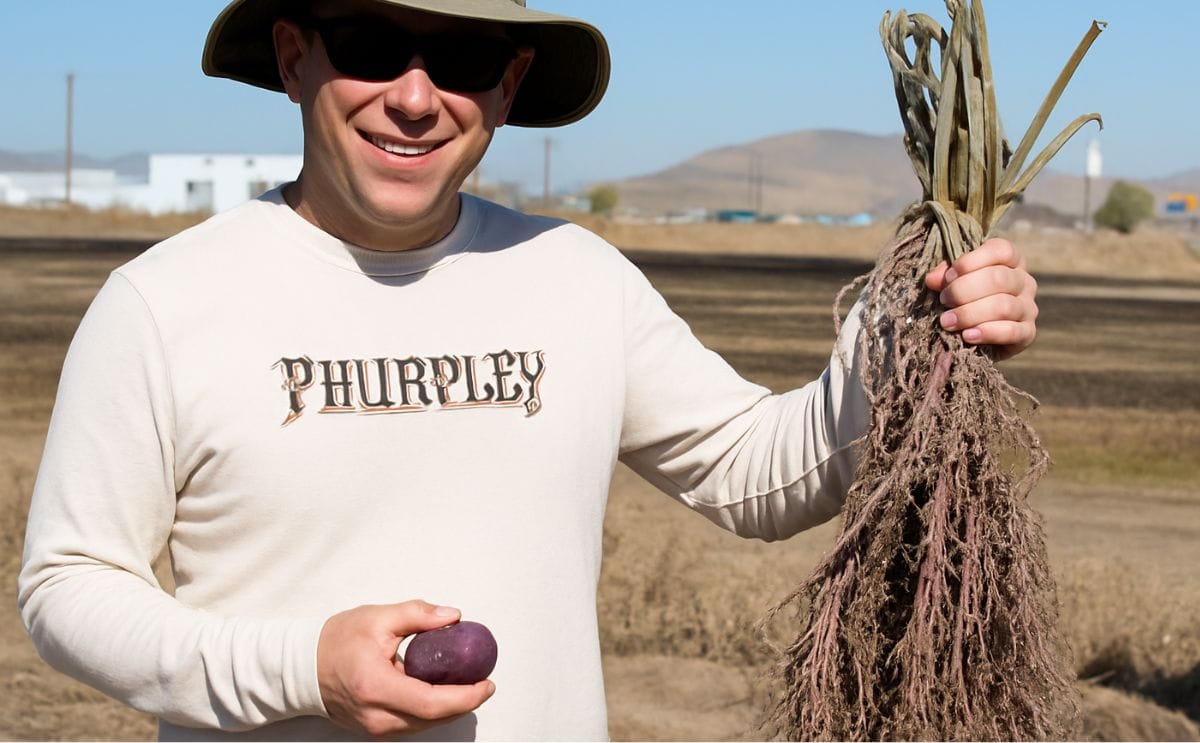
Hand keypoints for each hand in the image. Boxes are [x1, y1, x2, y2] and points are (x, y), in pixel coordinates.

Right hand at [317, 601, 495, 736]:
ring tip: (468, 684)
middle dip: (465, 702)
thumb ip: (418, 615)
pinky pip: (413, 725)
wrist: (302, 667)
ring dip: (450, 708)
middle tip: (483, 682)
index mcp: (376, 687)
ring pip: (425, 726)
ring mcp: (375, 728)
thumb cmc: (336, 641)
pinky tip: (443, 693)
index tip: (486, 683)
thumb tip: (453, 616)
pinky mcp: (375, 730)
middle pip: (434, 720)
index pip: (432, 703)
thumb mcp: (378, 618)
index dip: (466, 697)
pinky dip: (432, 711)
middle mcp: (376, 716)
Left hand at [925, 237, 1037, 360]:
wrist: (979, 337)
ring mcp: (1029, 308)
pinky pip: (1012, 331)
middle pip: (999, 278)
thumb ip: (946, 276)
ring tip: (947, 321)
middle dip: (964, 290)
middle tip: (944, 301)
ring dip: (969, 314)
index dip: (971, 261)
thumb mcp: (955, 283)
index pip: (1001, 251)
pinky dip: (987, 333)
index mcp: (1011, 261)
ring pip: (1003, 306)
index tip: (949, 276)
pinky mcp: (1028, 333)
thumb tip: (932, 279)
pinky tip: (967, 336)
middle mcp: (1024, 281)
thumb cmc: (964, 300)